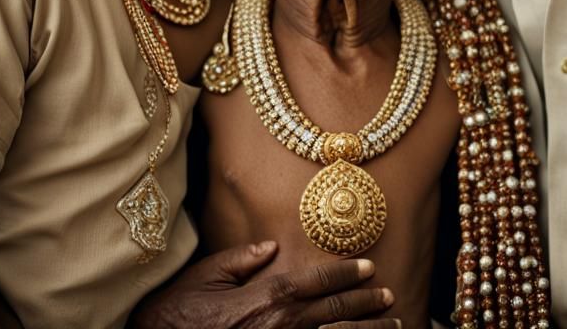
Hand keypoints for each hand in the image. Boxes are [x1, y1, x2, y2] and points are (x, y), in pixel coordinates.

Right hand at [131, 240, 399, 328]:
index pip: (316, 281)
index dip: (346, 274)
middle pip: (333, 315)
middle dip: (365, 305)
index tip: (369, 267)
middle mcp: (280, 327)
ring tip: (393, 326)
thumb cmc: (173, 316)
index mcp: (266, 297)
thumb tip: (270, 246)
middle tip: (389, 297)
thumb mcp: (204, 276)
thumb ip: (241, 258)